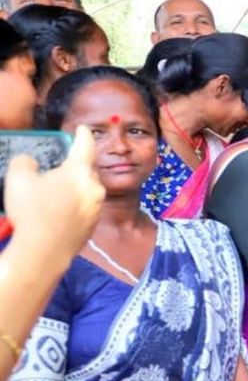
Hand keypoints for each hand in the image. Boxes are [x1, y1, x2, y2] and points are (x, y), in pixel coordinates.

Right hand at [5, 126, 102, 256]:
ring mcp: (96, 208)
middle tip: (57, 168)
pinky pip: (84, 208)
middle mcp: (94, 187)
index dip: (82, 134)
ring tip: (51, 194)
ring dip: (72, 188)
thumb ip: (25, 162)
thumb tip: (30, 162)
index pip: (85, 145)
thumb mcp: (18, 178)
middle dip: (73, 167)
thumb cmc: (32, 211)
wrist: (44, 251)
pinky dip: (73, 206)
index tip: (83, 129)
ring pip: (85, 190)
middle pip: (86, 170)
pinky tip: (56, 213)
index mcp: (80, 171)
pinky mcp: (93, 225)